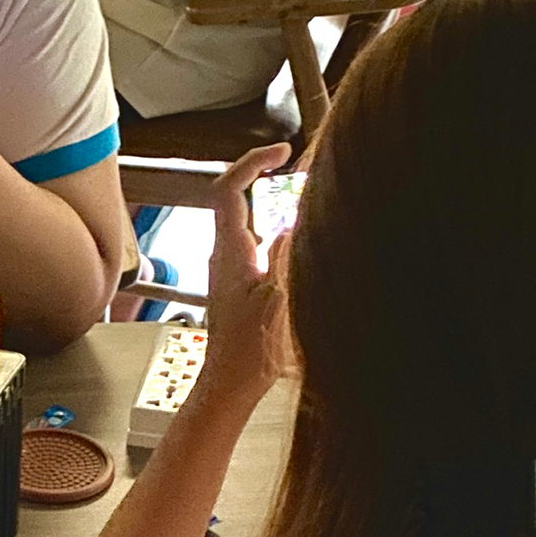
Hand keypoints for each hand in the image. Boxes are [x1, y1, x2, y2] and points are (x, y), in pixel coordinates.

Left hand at [190, 143, 293, 415]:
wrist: (230, 386)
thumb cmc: (249, 352)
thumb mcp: (278, 299)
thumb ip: (286, 255)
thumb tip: (294, 220)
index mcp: (230, 252)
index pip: (230, 190)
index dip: (253, 161)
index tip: (282, 151)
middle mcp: (225, 256)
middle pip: (241, 201)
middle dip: (270, 180)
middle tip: (300, 172)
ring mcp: (230, 270)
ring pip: (253, 224)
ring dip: (279, 210)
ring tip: (310, 208)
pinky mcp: (239, 286)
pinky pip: (259, 248)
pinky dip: (281, 237)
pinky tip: (304, 248)